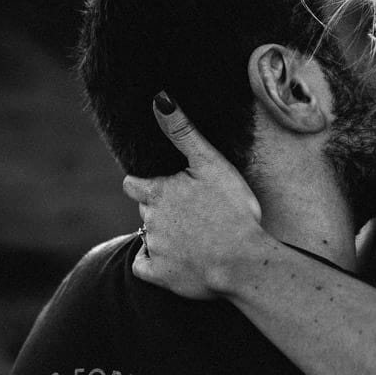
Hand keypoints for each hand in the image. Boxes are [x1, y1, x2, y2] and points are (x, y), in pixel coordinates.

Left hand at [123, 92, 268, 299]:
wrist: (242, 261)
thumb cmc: (232, 210)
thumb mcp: (211, 164)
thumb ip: (183, 133)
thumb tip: (160, 99)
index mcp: (158, 193)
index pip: (133, 185)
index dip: (145, 184)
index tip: (161, 187)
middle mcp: (150, 221)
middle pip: (145, 211)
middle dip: (160, 210)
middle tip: (189, 212)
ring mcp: (154, 250)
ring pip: (148, 237)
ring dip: (164, 235)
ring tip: (193, 235)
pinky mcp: (159, 276)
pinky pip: (144, 266)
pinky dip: (155, 263)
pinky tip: (176, 259)